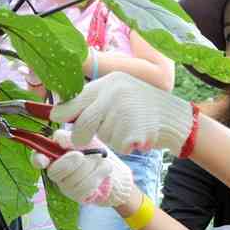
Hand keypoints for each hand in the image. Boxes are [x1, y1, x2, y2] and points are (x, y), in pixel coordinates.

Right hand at [35, 131, 132, 206]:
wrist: (109, 166)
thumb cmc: (93, 150)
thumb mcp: (84, 138)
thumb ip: (70, 137)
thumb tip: (59, 139)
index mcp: (53, 154)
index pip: (37, 159)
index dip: (38, 160)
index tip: (44, 160)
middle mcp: (55, 172)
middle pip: (54, 172)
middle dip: (70, 162)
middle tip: (80, 155)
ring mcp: (66, 186)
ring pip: (72, 181)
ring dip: (89, 168)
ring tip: (98, 160)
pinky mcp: (78, 196)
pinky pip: (84, 189)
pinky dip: (97, 176)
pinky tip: (102, 170)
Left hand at [49, 72, 193, 154]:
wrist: (175, 117)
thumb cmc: (144, 106)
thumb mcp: (121, 92)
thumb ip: (97, 99)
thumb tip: (61, 111)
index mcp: (110, 82)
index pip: (78, 98)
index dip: (63, 111)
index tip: (55, 118)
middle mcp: (115, 94)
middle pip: (84, 122)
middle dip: (79, 136)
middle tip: (80, 141)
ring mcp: (124, 112)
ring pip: (103, 136)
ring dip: (111, 139)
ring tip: (128, 129)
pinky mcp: (132, 131)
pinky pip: (117, 146)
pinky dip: (124, 146)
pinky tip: (136, 137)